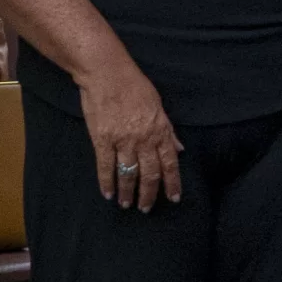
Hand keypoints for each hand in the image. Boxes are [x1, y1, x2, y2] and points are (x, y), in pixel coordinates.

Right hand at [79, 63, 184, 211]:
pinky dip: (106, 182)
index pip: (170, 163)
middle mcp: (144, 139)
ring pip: (129, 174)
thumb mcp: (157, 105)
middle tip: (146, 208)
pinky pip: (106, 166)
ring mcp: (123, 141)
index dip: (172, 183)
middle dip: (149, 194)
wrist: (106, 73)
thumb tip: (179, 149)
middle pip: (150, 174)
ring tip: (126, 204)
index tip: (173, 198)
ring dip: (128, 192)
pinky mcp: (102, 140)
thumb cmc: (133, 84)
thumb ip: (168, 130)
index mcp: (159, 130)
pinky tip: (107, 193)